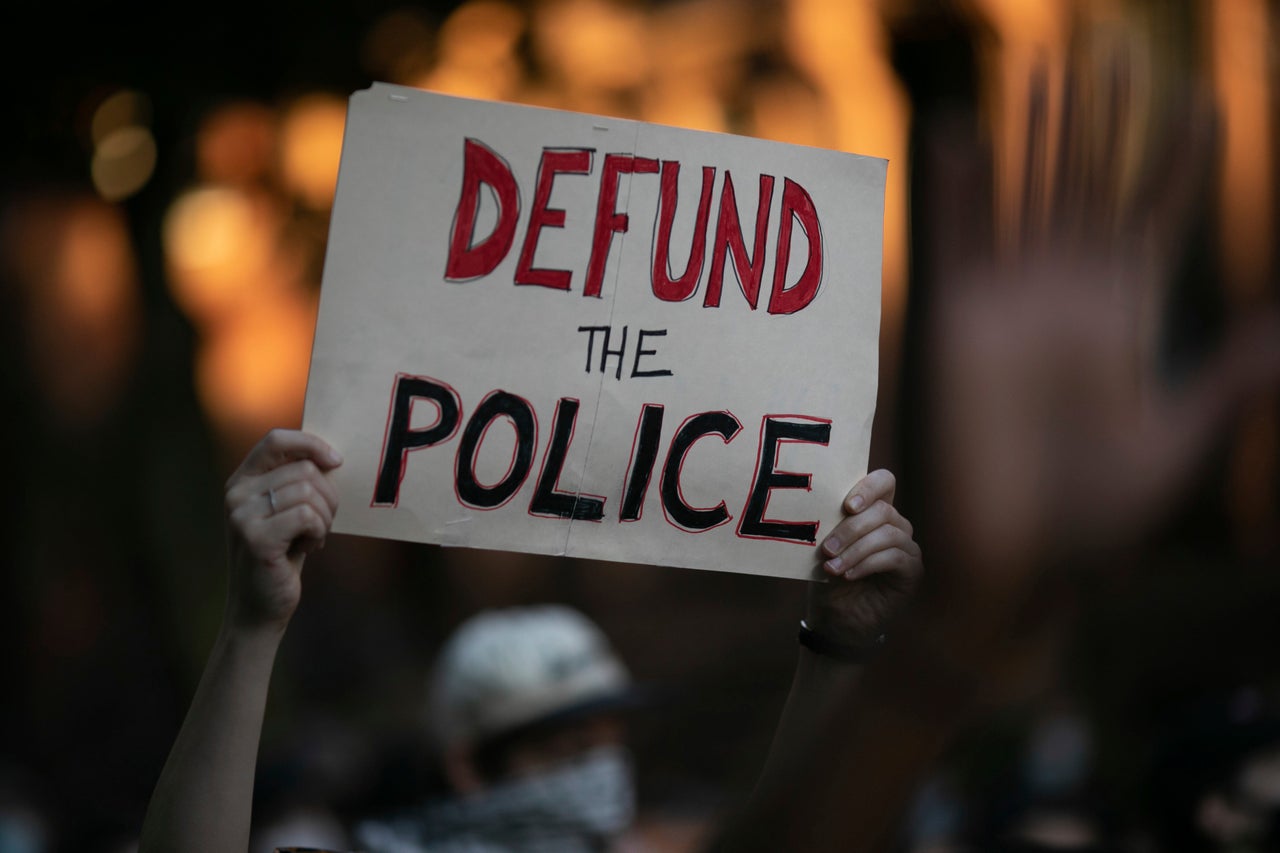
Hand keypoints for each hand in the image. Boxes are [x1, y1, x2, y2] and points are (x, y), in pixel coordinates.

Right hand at [223, 428, 342, 631]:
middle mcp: (236, 494)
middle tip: (322, 523)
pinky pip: (308, 515)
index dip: (311, 443)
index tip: (336, 461)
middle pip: (304, 468)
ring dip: (325, 517)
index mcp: (242, 481)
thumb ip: (297, 481)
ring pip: (309, 492)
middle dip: (328, 496)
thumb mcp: (286, 512)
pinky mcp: (256, 538)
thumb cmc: (282, 556)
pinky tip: (309, 548)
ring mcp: (241, 515)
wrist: (260, 608)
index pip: (276, 439)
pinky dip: (319, 532)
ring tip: (313, 537)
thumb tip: (332, 455)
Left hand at [808, 470, 922, 649]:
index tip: (846, 506)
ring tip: (832, 567)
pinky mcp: (912, 570)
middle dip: (850, 529)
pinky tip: (849, 575)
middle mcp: (895, 525)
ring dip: (856, 550)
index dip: (868, 488)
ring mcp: (907, 547)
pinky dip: (868, 564)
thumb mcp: (823, 548)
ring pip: (887, 534)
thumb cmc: (828, 578)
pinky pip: (894, 557)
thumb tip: (817, 510)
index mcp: (873, 511)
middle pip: (882, 510)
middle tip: (826, 549)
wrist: (836, 618)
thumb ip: (829, 526)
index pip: (884, 482)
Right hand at [923, 52, 1279, 594]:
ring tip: (1046, 64)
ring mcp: (1009, 302)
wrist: (1007, 560)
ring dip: (1037, 132)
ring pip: (1025, 194)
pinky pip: (955, 239)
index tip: (1203, 98)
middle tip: (1114, 46)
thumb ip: (1227, 384)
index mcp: (1124, 317)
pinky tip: (961, 134)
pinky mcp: (955, 320)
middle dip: (1104, 118)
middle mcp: (1067, 295)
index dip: (1179, 158)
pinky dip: (956, 188)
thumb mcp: (1174, 449)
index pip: (1157, 215)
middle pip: (1090, 183)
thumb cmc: (1091, 523)